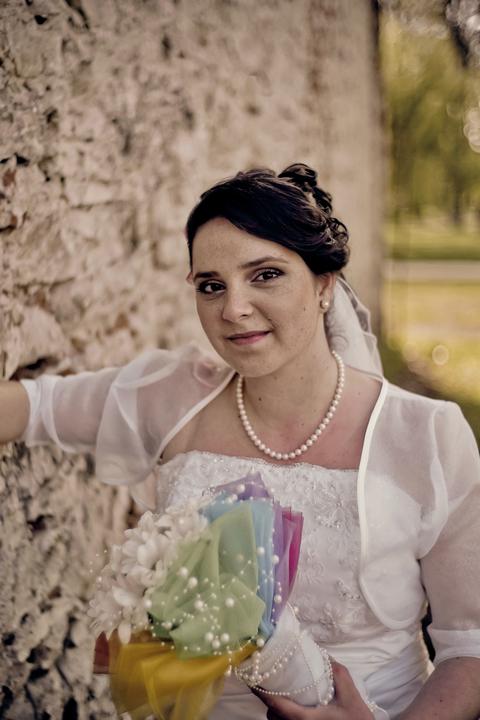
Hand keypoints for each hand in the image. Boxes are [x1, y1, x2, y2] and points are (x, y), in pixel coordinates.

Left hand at [252, 661, 374, 719]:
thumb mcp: (350, 695)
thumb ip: (336, 672)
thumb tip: (322, 653)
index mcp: (305, 719)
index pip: (275, 704)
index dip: (260, 691)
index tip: (251, 677)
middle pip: (272, 715)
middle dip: (268, 698)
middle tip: (267, 679)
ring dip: (276, 708)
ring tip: (280, 690)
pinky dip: (283, 715)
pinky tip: (292, 704)